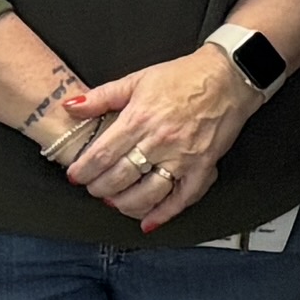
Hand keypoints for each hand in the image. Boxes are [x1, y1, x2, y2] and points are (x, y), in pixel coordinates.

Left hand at [45, 42, 255, 235]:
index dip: (84, 170)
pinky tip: (149, 221)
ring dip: (126, 203)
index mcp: (140, 118)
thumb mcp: (137, 79)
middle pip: (120, 178)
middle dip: (100, 189)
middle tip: (94, 189)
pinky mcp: (203, 167)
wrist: (227, 78)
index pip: (102, 154)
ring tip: (116, 202)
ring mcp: (182, 157)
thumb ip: (102, 97)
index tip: (76, 176)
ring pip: (147, 193)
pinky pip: (182, 198)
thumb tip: (72, 106)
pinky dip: (164, 214)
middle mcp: (159, 141)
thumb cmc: (184, 77)